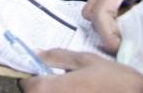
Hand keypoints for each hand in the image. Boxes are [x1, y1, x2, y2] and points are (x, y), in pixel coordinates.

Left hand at [19, 49, 142, 92]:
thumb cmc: (116, 80)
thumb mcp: (87, 61)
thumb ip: (58, 56)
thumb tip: (37, 53)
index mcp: (52, 88)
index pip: (27, 84)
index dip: (34, 77)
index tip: (45, 73)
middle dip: (45, 88)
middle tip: (66, 82)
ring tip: (79, 88)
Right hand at [82, 0, 142, 51]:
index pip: (101, 10)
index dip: (108, 34)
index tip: (124, 48)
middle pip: (94, 9)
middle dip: (107, 30)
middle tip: (131, 42)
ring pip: (99, 3)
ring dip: (111, 21)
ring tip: (135, 31)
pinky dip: (116, 10)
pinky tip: (137, 14)